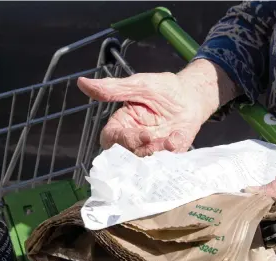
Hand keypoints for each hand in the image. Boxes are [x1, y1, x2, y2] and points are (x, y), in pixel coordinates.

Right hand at [77, 71, 207, 155]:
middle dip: (140, 148)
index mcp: (123, 123)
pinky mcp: (168, 155)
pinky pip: (165, 163)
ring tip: (170, 138)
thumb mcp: (140, 85)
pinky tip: (178, 137)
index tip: (140, 134)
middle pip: (126, 154)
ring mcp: (151, 149)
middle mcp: (134, 139)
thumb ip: (113, 89)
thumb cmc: (165, 89)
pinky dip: (171, 152)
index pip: (111, 138)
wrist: (193, 97)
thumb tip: (82, 82)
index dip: (120, 140)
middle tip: (153, 138)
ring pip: (145, 161)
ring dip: (156, 151)